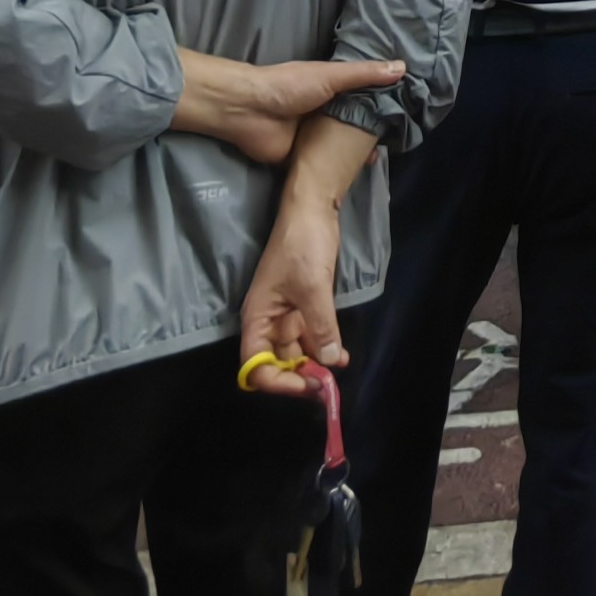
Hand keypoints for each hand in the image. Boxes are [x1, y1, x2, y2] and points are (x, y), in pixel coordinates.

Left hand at [174, 52, 406, 164]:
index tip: (404, 113)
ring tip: (379, 160)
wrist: (248, 112)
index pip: (362, 95)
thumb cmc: (289, 87)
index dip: (381, 103)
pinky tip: (356, 175)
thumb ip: (364, 74)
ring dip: (355, 152)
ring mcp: (312, 135)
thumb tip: (402, 68)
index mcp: (330, 88)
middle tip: (395, 142)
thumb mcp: (331, 76)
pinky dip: (337, 169)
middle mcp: (324, 110)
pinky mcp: (302, 156)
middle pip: (352, 122)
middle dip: (370, 132)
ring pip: (339, 145)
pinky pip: (324, 164)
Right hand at [237, 179, 349, 397]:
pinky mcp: (303, 306)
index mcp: (257, 317)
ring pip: (295, 351)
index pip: (255, 364)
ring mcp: (285, 314)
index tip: (306, 386)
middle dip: (299, 376)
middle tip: (327, 386)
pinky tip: (340, 354)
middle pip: (276, 362)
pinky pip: (310, 335)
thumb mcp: (313, 287)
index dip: (276, 381)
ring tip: (337, 371)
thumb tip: (327, 361)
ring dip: (314, 363)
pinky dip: (323, 346)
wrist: (313, 209)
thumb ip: (320, 326)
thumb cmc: (303, 245)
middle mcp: (267, 321)